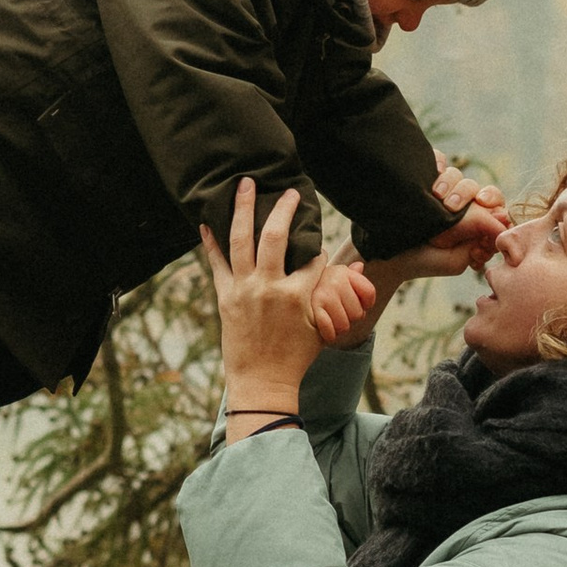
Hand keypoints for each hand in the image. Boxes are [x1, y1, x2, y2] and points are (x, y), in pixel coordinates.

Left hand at [200, 179, 361, 418]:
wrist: (261, 383)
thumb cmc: (296, 357)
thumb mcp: (321, 325)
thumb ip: (334, 291)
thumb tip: (360, 265)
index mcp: (297, 295)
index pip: (311, 258)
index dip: (316, 246)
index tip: (315, 236)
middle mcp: (268, 287)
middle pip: (276, 236)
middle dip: (283, 209)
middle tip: (289, 191)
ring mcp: (243, 290)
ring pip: (241, 240)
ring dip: (242, 209)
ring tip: (244, 183)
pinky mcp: (224, 297)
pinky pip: (216, 263)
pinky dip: (210, 241)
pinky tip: (205, 221)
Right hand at [367, 160, 506, 291]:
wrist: (389, 257)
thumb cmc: (426, 262)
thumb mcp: (458, 260)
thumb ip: (481, 244)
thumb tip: (501, 222)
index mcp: (474, 221)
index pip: (493, 202)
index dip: (492, 198)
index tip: (482, 202)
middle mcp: (459, 203)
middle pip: (474, 185)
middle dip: (466, 192)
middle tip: (451, 206)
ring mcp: (440, 191)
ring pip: (456, 174)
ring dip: (449, 182)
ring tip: (436, 196)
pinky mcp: (423, 179)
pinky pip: (438, 159)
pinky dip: (438, 161)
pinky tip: (433, 170)